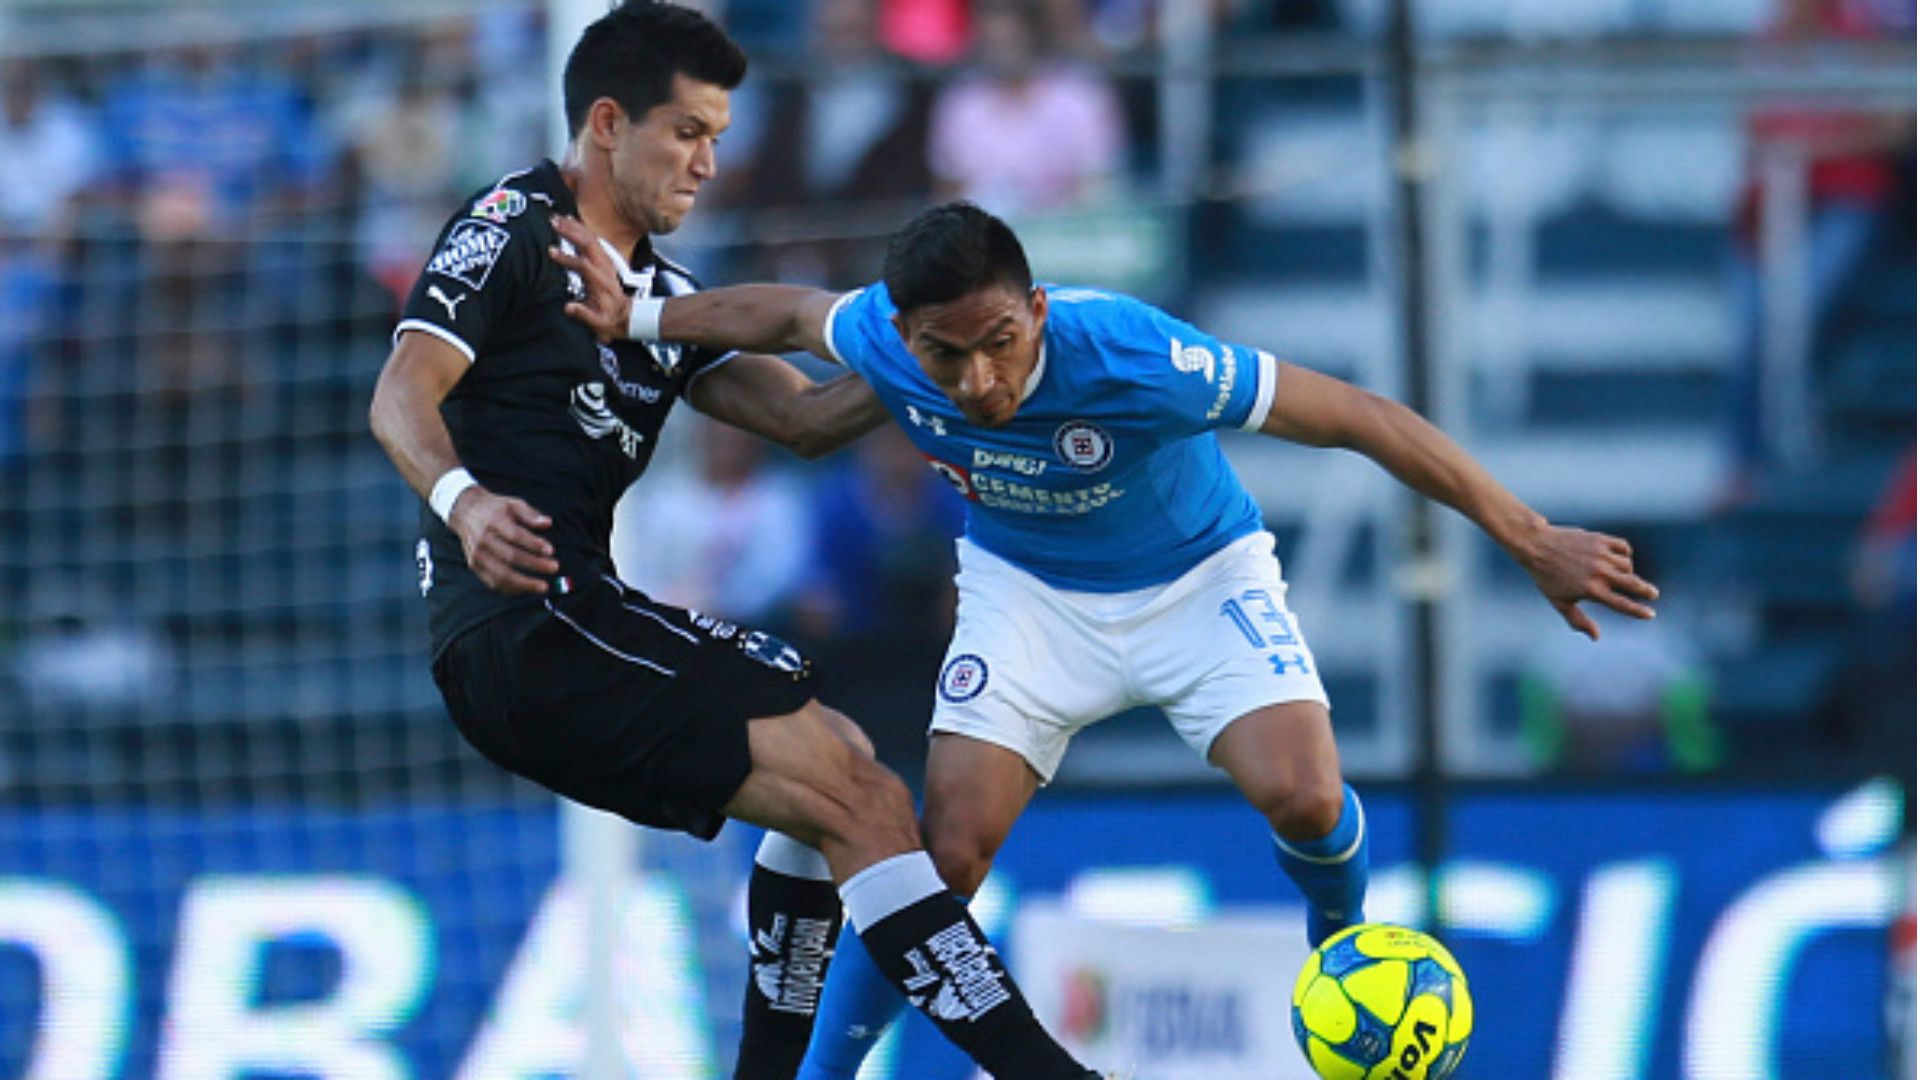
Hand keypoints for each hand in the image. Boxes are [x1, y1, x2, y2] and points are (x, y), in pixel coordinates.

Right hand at [447, 487, 559, 594]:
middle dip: (534, 564)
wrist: (465, 512)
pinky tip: (526, 588)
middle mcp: (483, 539)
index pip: (515, 535)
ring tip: (542, 586)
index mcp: (494, 521)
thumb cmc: (495, 508)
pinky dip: (511, 588)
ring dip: (524, 583)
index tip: (551, 551)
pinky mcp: (474, 566)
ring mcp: (477, 554)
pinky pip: (493, 582)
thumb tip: (548, 523)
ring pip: (501, 574)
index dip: (533, 544)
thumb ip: (531, 514)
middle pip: (510, 556)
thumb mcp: (513, 503)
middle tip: (554, 568)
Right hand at [548, 215, 630, 342]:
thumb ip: (583, 314)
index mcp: (600, 282)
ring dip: (574, 227)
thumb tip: (568, 307)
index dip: (567, 258)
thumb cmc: (610, 319)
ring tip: (557, 217)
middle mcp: (604, 267)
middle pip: (588, 244)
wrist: (628, 315)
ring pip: (590, 238)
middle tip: (553, 222)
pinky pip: (593, 239)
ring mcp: (606, 261)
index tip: (551, 252)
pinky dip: (581, 228)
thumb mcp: (598, 322)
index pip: (583, 265)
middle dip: (570, 231)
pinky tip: (571, 221)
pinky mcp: (605, 259)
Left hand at [1512, 525, 1659, 639]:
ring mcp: (1601, 555)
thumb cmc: (1547, 577)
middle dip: (1647, 591)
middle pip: (1633, 584)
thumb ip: (1578, 620)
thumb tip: (1596, 637)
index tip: (1651, 614)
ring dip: (1627, 571)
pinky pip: (1623, 547)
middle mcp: (1600, 573)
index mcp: (1591, 591)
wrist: (1537, 546)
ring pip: (1627, 565)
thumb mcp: (1560, 602)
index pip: (1622, 604)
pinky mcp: (1600, 539)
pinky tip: (1619, 558)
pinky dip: (1625, 553)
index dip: (1639, 611)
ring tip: (1619, 574)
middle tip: (1653, 594)